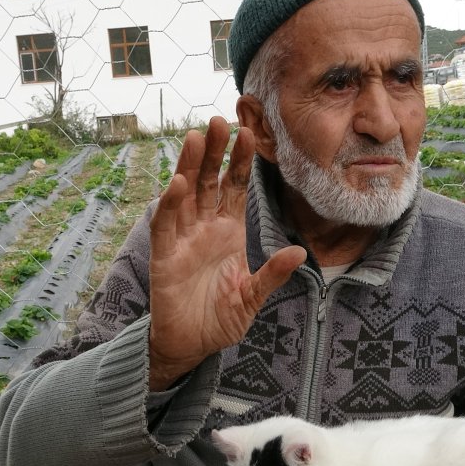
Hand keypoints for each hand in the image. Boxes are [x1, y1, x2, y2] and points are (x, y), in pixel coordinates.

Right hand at [147, 117, 306, 389]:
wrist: (192, 346)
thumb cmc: (220, 319)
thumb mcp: (252, 296)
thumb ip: (272, 275)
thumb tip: (300, 253)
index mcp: (228, 232)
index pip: (235, 188)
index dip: (240, 162)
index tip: (250, 133)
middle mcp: (204, 228)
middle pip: (208, 181)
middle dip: (214, 152)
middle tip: (220, 119)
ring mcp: (182, 240)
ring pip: (185, 195)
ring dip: (189, 167)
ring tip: (197, 138)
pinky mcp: (164, 257)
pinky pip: (166, 226)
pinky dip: (170, 205)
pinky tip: (177, 183)